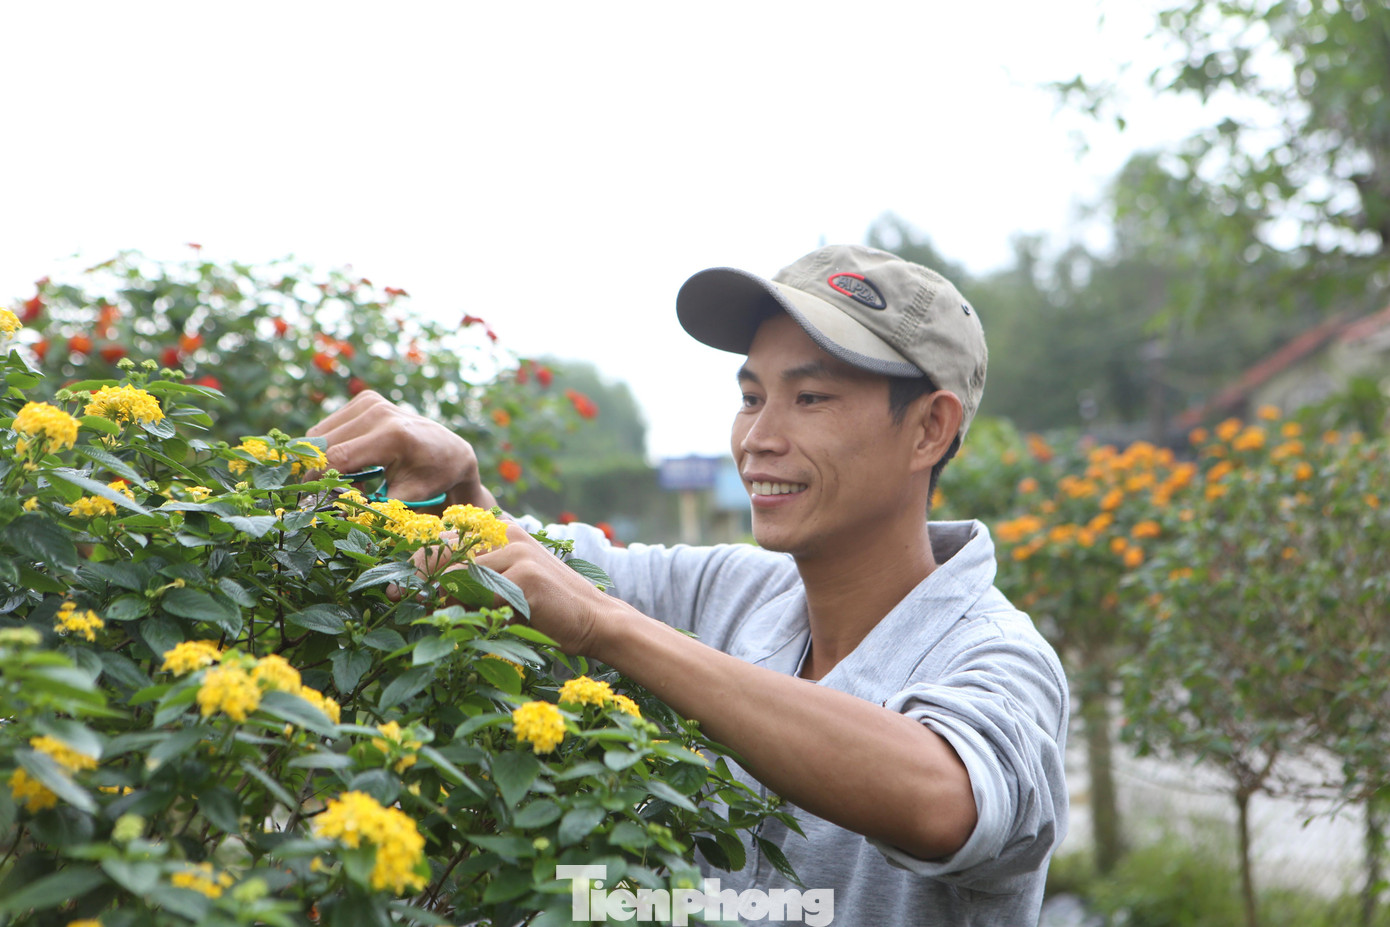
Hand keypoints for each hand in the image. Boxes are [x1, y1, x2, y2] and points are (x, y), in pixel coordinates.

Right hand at [306, 390, 495, 508]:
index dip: (320, 480)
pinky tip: (354, 460)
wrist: (449, 450)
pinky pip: (330, 426)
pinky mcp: (366, 399)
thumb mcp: (407, 498)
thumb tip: (340, 515)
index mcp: (392, 435)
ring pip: (321, 434)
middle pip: (325, 444)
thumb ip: (374, 507)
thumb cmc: (431, 478)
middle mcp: (379, 411)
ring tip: (352, 477)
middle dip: (321, 472)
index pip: (339, 457)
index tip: (313, 501)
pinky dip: (332, 446)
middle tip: (332, 494)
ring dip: (326, 459)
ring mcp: (371, 401)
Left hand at [404, 522, 612, 656]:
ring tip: (441, 618)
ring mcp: (515, 550)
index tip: (394, 584)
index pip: (444, 536)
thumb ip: (469, 584)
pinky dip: (467, 612)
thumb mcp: (503, 589)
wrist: (595, 620)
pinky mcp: (523, 574)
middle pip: (442, 548)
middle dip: (416, 575)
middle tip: (395, 596)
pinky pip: (477, 594)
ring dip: (442, 600)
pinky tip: (473, 624)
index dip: (415, 559)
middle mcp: (505, 532)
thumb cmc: (546, 610)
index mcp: (500, 531)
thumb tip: (421, 595)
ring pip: (456, 574)